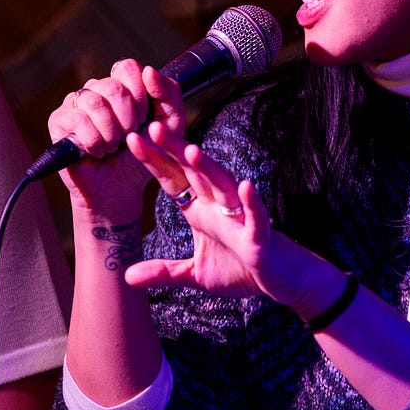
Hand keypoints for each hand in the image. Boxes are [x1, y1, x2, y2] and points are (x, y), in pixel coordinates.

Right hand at [47, 59, 185, 215]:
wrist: (121, 188)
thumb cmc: (143, 154)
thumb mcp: (170, 125)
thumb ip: (169, 94)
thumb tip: (149, 71)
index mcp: (123, 85)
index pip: (128, 67)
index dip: (140, 94)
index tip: (144, 119)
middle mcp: (98, 89)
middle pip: (112, 86)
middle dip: (128, 118)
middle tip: (129, 137)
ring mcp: (76, 103)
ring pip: (94, 101)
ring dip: (111, 132)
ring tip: (114, 146)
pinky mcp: (59, 120)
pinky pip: (77, 119)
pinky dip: (94, 141)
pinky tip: (98, 152)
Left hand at [124, 121, 345, 315]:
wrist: (283, 282)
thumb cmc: (243, 270)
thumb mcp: (195, 275)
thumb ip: (164, 272)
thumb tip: (126, 276)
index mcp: (202, 211)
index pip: (174, 180)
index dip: (154, 161)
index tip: (130, 139)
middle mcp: (220, 207)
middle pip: (195, 173)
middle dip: (175, 151)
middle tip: (152, 128)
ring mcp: (242, 219)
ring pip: (224, 187)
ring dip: (209, 169)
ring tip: (191, 150)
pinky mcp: (261, 238)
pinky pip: (257, 217)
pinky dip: (252, 203)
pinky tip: (247, 187)